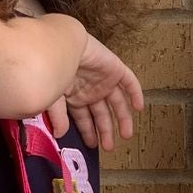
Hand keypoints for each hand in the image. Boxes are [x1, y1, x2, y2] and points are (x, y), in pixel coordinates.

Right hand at [63, 34, 144, 150]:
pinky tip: (139, 108)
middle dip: (105, 130)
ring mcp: (103, 80)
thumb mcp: (52, 98)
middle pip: (101, 113)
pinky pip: (129, 82)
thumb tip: (60, 134)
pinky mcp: (115, 69)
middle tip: (109, 147)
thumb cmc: (53, 70)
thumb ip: (58, 116)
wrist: (62, 46)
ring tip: (126, 135)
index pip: (84, 118)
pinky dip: (135, 94)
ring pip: (117, 102)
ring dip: (122, 118)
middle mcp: (89, 90)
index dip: (88, 131)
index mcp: (74, 96)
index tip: (91, 146)